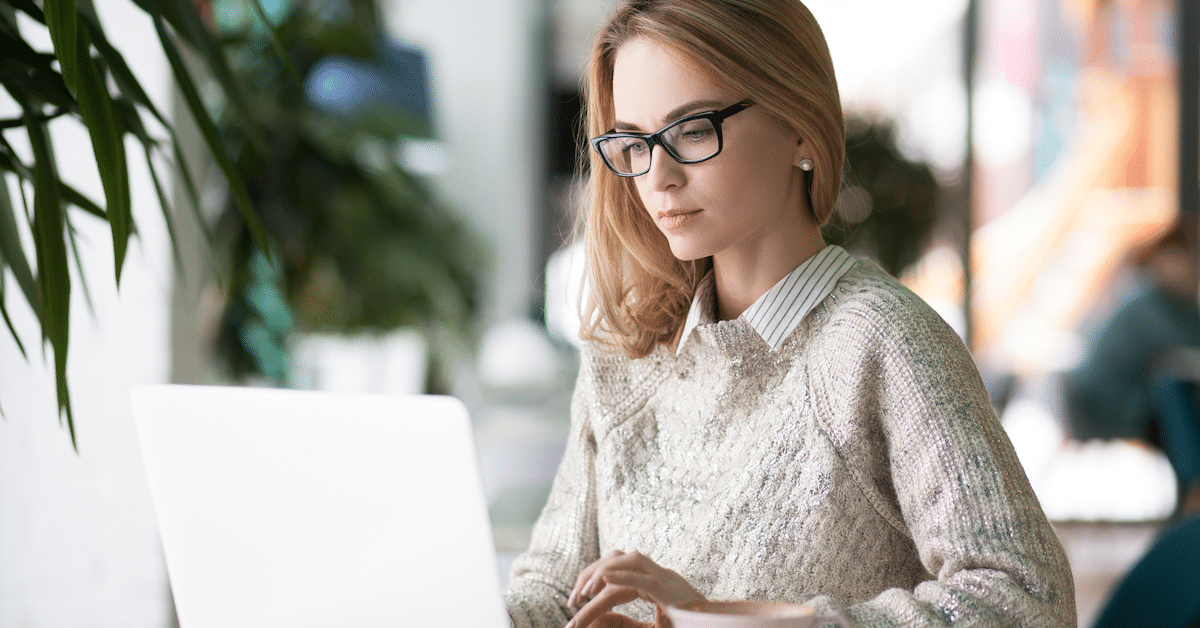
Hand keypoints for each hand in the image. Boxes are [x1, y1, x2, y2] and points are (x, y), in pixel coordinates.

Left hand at [565, 550, 704, 627]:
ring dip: (603, 571)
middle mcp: (657, 574)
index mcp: (652, 582)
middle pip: (617, 559)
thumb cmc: (685, 625)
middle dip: (590, 575)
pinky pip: (642, 578)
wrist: (715, 627)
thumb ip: (626, 622)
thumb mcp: (654, 625)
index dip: (591, 586)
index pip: (615, 576)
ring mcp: (664, 579)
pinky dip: (622, 574)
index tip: (573, 606)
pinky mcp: (668, 591)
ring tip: (583, 592)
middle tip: (572, 600)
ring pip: (629, 560)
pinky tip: (603, 576)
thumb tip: (598, 619)